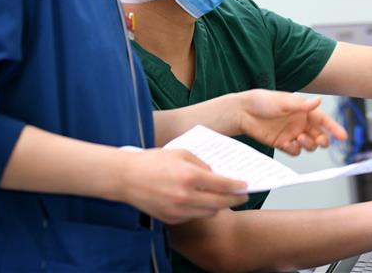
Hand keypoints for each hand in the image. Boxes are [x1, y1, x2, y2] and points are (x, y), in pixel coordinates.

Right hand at [118, 148, 247, 224]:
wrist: (126, 178)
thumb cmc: (152, 161)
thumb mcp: (181, 152)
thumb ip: (202, 163)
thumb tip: (217, 174)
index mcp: (189, 176)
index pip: (222, 184)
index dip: (237, 186)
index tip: (245, 185)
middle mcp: (185, 196)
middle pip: (220, 203)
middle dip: (234, 199)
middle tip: (242, 196)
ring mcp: (178, 210)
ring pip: (209, 213)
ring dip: (219, 206)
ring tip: (224, 198)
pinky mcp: (171, 218)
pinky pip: (194, 216)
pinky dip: (202, 210)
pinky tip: (203, 202)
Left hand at [236, 89, 347, 155]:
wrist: (242, 112)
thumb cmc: (262, 101)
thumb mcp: (284, 101)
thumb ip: (302, 105)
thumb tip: (318, 101)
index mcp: (303, 110)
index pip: (323, 120)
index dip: (334, 128)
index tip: (343, 137)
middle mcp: (300, 123)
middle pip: (319, 135)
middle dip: (322, 140)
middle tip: (319, 140)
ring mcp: (291, 134)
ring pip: (309, 145)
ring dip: (308, 144)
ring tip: (300, 138)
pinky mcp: (281, 143)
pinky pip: (294, 151)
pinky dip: (294, 149)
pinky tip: (287, 143)